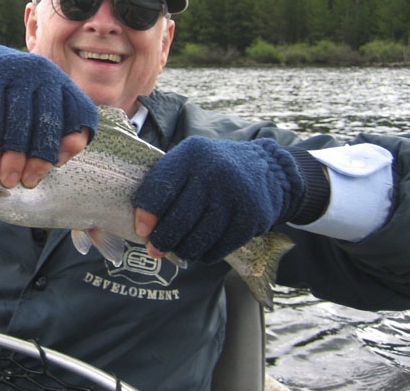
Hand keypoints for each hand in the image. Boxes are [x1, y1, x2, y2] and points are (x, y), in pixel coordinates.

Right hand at [0, 28, 97, 186]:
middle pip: (49, 120)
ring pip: (19, 120)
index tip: (58, 164)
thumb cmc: (4, 95)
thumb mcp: (32, 105)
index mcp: (60, 81)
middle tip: (28, 181)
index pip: (80, 112)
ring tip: (7, 178)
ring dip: (14, 155)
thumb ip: (51, 129)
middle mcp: (42, 72)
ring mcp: (14, 71)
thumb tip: (60, 159)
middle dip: (40, 155)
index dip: (73, 141)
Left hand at [134, 137, 308, 263]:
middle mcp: (214, 172)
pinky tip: (200, 250)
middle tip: (155, 249)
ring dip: (183, 250)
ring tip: (177, 250)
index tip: (141, 230)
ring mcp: (235, 196)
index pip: (162, 187)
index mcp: (192, 155)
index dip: (147, 214)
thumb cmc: (215, 168)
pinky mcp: (251, 219)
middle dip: (163, 239)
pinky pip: (219, 248)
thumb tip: (143, 226)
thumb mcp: (190, 162)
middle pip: (180, 218)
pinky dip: (205, 254)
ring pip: (199, 238)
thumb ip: (166, 185)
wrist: (267, 170)